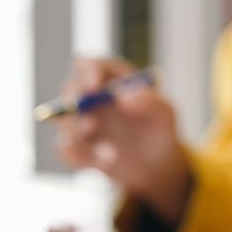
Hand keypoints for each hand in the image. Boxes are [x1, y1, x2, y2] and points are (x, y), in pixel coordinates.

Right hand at [55, 57, 190, 224]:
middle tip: (90, 126)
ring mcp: (82, 121)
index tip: (93, 86)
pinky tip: (103, 163)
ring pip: (66, 124)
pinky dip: (78, 157)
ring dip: (81, 140)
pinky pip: (66, 150)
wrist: (155, 165)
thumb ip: (150, 101)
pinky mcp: (79, 147)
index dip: (89, 72)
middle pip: (70, 90)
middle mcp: (91, 97)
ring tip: (112, 156)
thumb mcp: (165, 114)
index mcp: (112, 78)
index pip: (93, 65)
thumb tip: (123, 96)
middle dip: (75, 106)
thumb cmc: (159, 130)